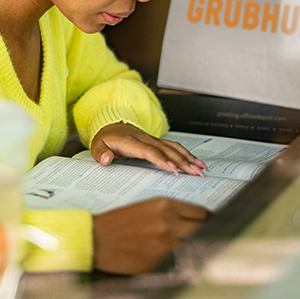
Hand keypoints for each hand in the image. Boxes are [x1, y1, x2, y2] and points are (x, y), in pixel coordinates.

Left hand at [90, 123, 206, 175]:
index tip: (173, 170)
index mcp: (131, 141)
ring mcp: (153, 140)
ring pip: (174, 148)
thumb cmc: (106, 138)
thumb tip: (106, 159)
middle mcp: (146, 139)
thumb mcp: (97, 145)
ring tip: (201, 169)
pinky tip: (197, 162)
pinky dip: (187, 154)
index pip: (150, 152)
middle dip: (183, 162)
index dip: (162, 161)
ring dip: (189, 158)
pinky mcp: (158, 142)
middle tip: (196, 173)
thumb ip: (101, 153)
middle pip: (167, 151)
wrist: (111, 125)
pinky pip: (175, 147)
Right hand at [93, 198, 207, 273]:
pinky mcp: (159, 262)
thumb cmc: (118, 222)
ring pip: (190, 244)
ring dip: (189, 243)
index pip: (199, 212)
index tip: (208, 220)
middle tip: (203, 231)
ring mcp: (165, 245)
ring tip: (181, 242)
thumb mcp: (146, 207)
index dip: (206, 217)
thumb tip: (191, 219)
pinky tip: (164, 253)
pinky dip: (174, 257)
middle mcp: (168, 224)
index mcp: (164, 206)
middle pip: (201, 228)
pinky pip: (176, 259)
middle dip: (203, 229)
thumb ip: (170, 212)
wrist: (97, 239)